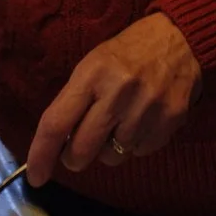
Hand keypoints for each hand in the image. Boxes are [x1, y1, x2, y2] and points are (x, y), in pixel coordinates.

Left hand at [26, 12, 201, 185]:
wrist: (179, 39)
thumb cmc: (128, 53)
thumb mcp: (93, 65)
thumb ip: (75, 101)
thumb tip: (56, 145)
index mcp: (92, 75)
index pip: (57, 123)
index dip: (41, 154)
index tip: (36, 176)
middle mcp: (118, 93)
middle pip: (82, 150)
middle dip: (74, 157)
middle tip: (79, 148)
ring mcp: (146, 109)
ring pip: (111, 157)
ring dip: (108, 149)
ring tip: (119, 123)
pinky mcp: (170, 121)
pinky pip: (139, 153)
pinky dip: (135, 145)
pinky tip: (141, 121)